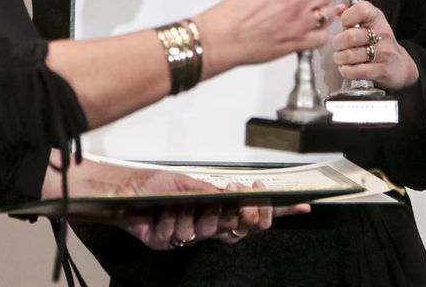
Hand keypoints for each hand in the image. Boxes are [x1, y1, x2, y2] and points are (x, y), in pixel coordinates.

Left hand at [112, 171, 309, 249]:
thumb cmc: (156, 185)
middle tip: (244, 200)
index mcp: (218, 207)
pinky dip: (172, 220)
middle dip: (245, 213)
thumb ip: (212, 191)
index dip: (277, 212)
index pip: (254, 213)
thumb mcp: (188, 183)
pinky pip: (181, 235)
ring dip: (198, 214)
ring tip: (184, 203)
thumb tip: (237, 194)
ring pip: (209, 231)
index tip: (301, 205)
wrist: (124, 192)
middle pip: (241, 228)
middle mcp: (208, 222)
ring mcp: (191, 234)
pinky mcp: (170, 242)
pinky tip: (164, 214)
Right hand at [196, 0, 336, 75]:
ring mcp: (299, 23)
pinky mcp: (298, 43)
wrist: (224, 37)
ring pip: (330, 13)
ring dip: (323, 13)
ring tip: (312, 14)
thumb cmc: (234, 13)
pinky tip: (308, 31)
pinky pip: (322, 37)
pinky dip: (318, 34)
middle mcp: (296, 2)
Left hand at [332, 0, 418, 90]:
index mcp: (377, 17)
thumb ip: (350, 11)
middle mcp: (382, 34)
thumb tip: (337, 9)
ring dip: (339, 58)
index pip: (361, 10)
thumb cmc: (379, 41)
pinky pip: (355, 71)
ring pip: (350, 55)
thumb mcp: (368, 20)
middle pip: (350, 36)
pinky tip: (346, 68)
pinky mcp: (381, 70)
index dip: (347, 16)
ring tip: (340, 57)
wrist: (399, 65)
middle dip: (337, 42)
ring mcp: (383, 53)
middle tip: (338, 45)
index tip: (344, 24)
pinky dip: (346, 70)